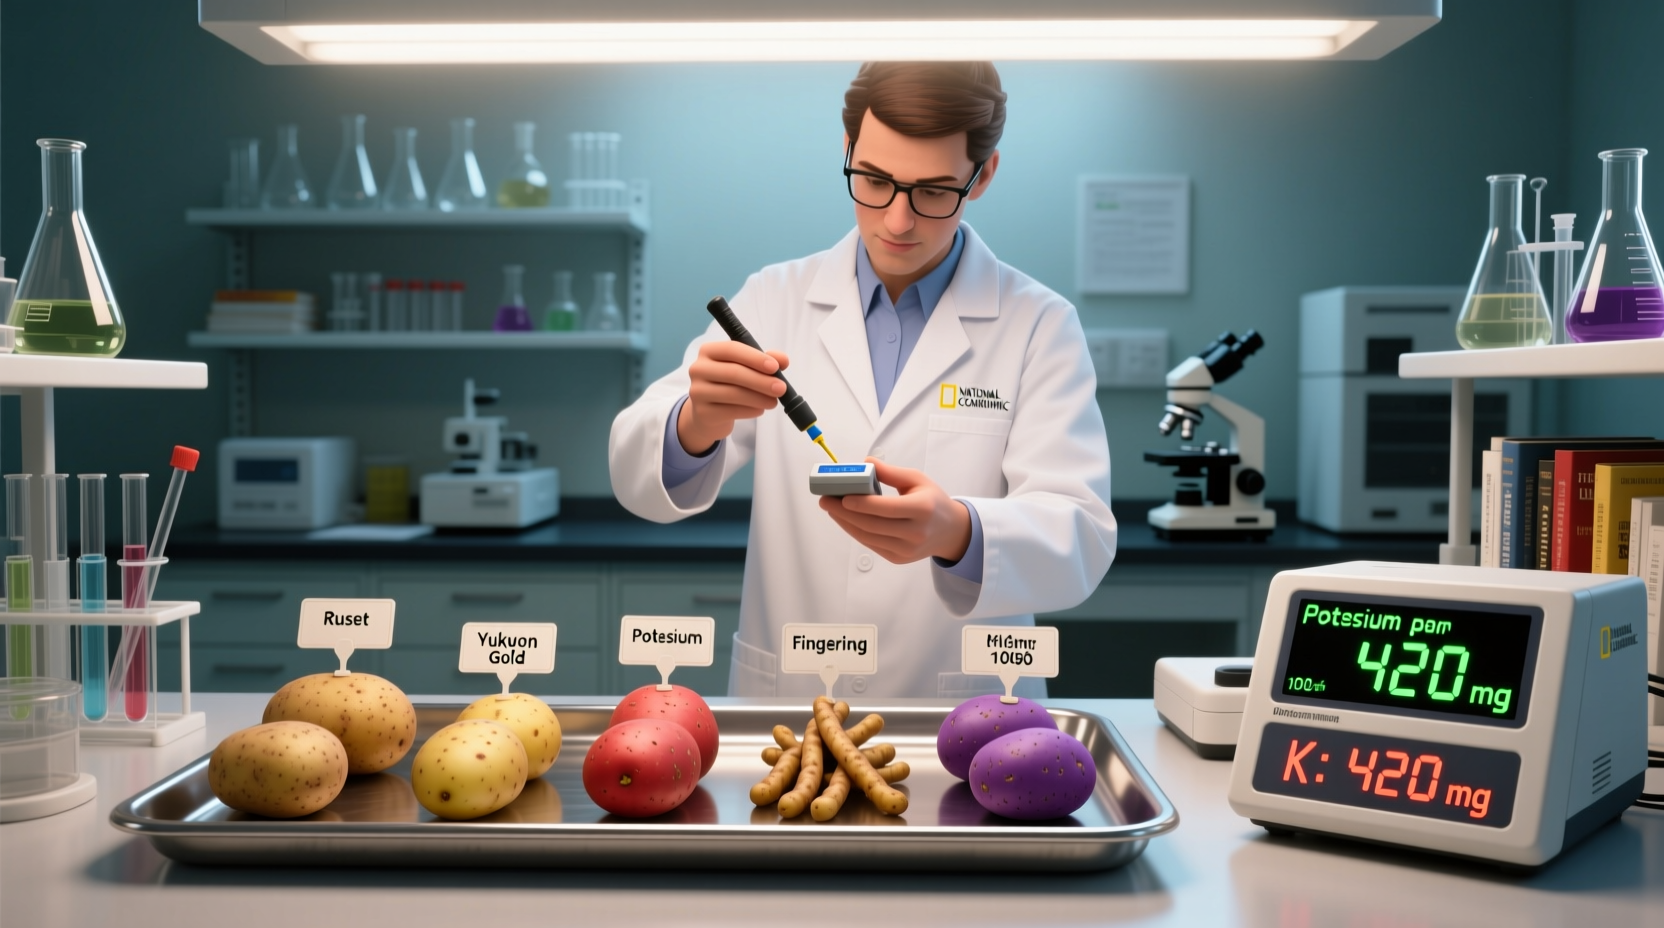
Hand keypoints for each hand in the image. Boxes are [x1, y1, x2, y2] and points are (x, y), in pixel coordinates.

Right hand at [677, 341, 789, 454]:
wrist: (708, 413)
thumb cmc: (730, 384)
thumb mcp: (746, 368)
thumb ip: (765, 360)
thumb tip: (783, 360)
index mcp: (709, 351)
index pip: (732, 349)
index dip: (755, 358)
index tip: (775, 367)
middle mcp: (699, 369)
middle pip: (733, 372)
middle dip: (761, 381)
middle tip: (781, 388)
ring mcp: (698, 391)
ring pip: (733, 393)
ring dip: (759, 398)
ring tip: (774, 402)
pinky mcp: (702, 412)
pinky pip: (731, 411)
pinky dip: (750, 410)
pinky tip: (760, 410)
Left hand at [819, 458, 971, 564]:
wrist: (950, 531)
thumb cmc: (933, 501)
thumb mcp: (917, 480)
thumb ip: (890, 472)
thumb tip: (865, 462)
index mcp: (922, 509)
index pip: (886, 508)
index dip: (861, 504)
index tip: (841, 496)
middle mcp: (915, 532)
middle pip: (871, 524)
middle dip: (844, 512)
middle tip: (826, 500)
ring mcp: (906, 549)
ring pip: (867, 537)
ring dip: (845, 523)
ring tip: (831, 509)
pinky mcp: (899, 558)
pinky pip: (871, 544)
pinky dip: (855, 531)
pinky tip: (844, 519)